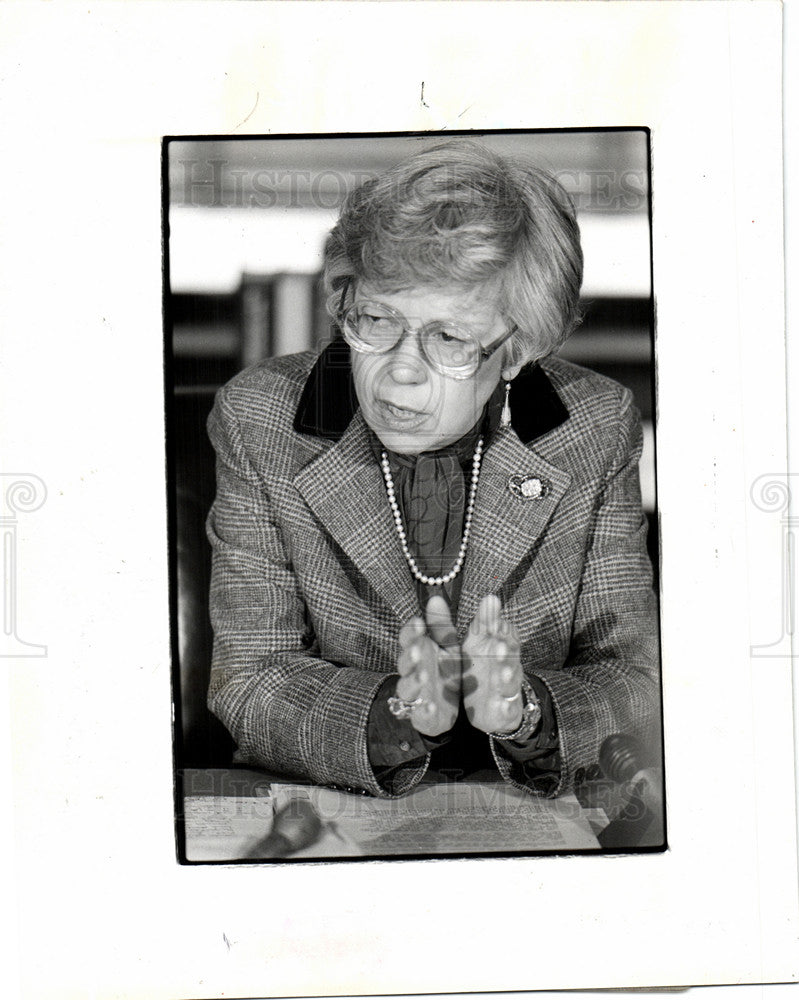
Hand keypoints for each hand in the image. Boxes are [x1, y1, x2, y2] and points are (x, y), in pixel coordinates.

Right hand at [394, 595, 460, 736]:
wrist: (448, 707)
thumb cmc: (445, 670)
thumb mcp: (449, 647)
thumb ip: (442, 626)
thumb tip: (436, 598)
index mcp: (418, 651)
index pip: (409, 638)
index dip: (412, 631)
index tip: (420, 623)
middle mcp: (412, 671)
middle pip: (404, 662)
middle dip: (410, 655)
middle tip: (418, 649)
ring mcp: (414, 694)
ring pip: (407, 687)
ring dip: (413, 681)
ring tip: (423, 676)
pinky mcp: (420, 715)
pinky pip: (419, 714)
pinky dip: (424, 711)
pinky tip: (431, 706)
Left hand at [462, 594, 524, 733]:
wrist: (496, 702)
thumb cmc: (485, 665)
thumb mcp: (479, 642)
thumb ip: (484, 621)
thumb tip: (491, 596)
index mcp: (498, 645)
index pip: (501, 631)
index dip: (496, 623)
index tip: (490, 612)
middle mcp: (507, 664)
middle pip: (509, 655)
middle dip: (505, 649)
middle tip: (499, 643)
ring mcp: (508, 687)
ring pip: (510, 681)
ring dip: (507, 676)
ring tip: (501, 674)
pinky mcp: (506, 709)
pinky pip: (507, 708)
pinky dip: (505, 707)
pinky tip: (502, 706)